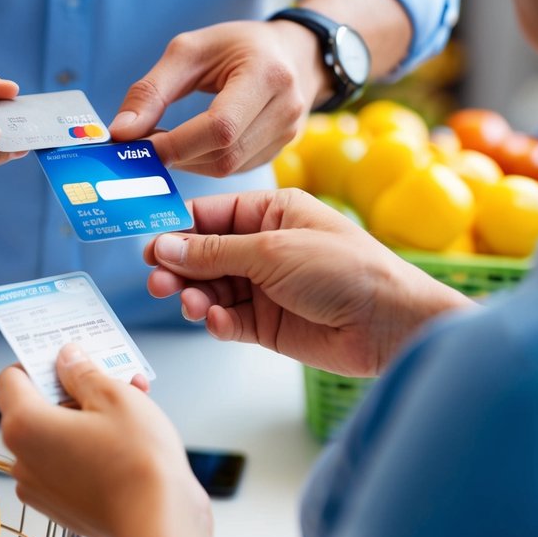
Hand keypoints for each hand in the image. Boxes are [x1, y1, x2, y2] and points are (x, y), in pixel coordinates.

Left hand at [0, 345, 207, 536]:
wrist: (159, 525)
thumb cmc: (137, 463)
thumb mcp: (114, 396)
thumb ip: (82, 372)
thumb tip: (67, 359)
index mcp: (24, 424)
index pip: (11, 378)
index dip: (40, 363)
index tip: (69, 360)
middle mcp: (22, 458)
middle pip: (36, 408)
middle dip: (74, 390)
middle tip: (112, 380)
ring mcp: (39, 487)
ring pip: (55, 437)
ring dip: (86, 419)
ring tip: (132, 407)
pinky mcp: (60, 506)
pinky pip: (65, 464)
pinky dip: (87, 449)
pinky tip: (125, 441)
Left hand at [109, 20, 327, 175]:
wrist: (293, 54)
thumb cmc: (238, 46)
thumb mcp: (190, 51)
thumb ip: (152, 91)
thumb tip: (121, 132)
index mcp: (267, 75)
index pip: (219, 125)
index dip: (175, 143)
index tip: (137, 145)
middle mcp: (285, 109)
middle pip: (222, 153)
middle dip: (176, 154)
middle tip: (142, 145)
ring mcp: (287, 135)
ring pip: (226, 167)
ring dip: (186, 161)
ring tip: (164, 142)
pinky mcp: (278, 152)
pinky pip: (233, 169)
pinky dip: (202, 162)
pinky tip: (188, 146)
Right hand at [144, 189, 473, 375]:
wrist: (388, 323)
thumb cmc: (348, 270)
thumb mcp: (272, 250)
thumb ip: (213, 251)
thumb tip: (163, 245)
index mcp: (271, 213)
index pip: (209, 216)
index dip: (177, 231)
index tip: (149, 247)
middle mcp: (265, 247)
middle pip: (203, 255)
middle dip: (179, 268)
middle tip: (159, 281)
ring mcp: (265, 286)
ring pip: (211, 289)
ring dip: (195, 296)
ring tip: (190, 304)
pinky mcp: (267, 323)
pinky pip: (228, 319)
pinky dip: (216, 321)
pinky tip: (216, 321)